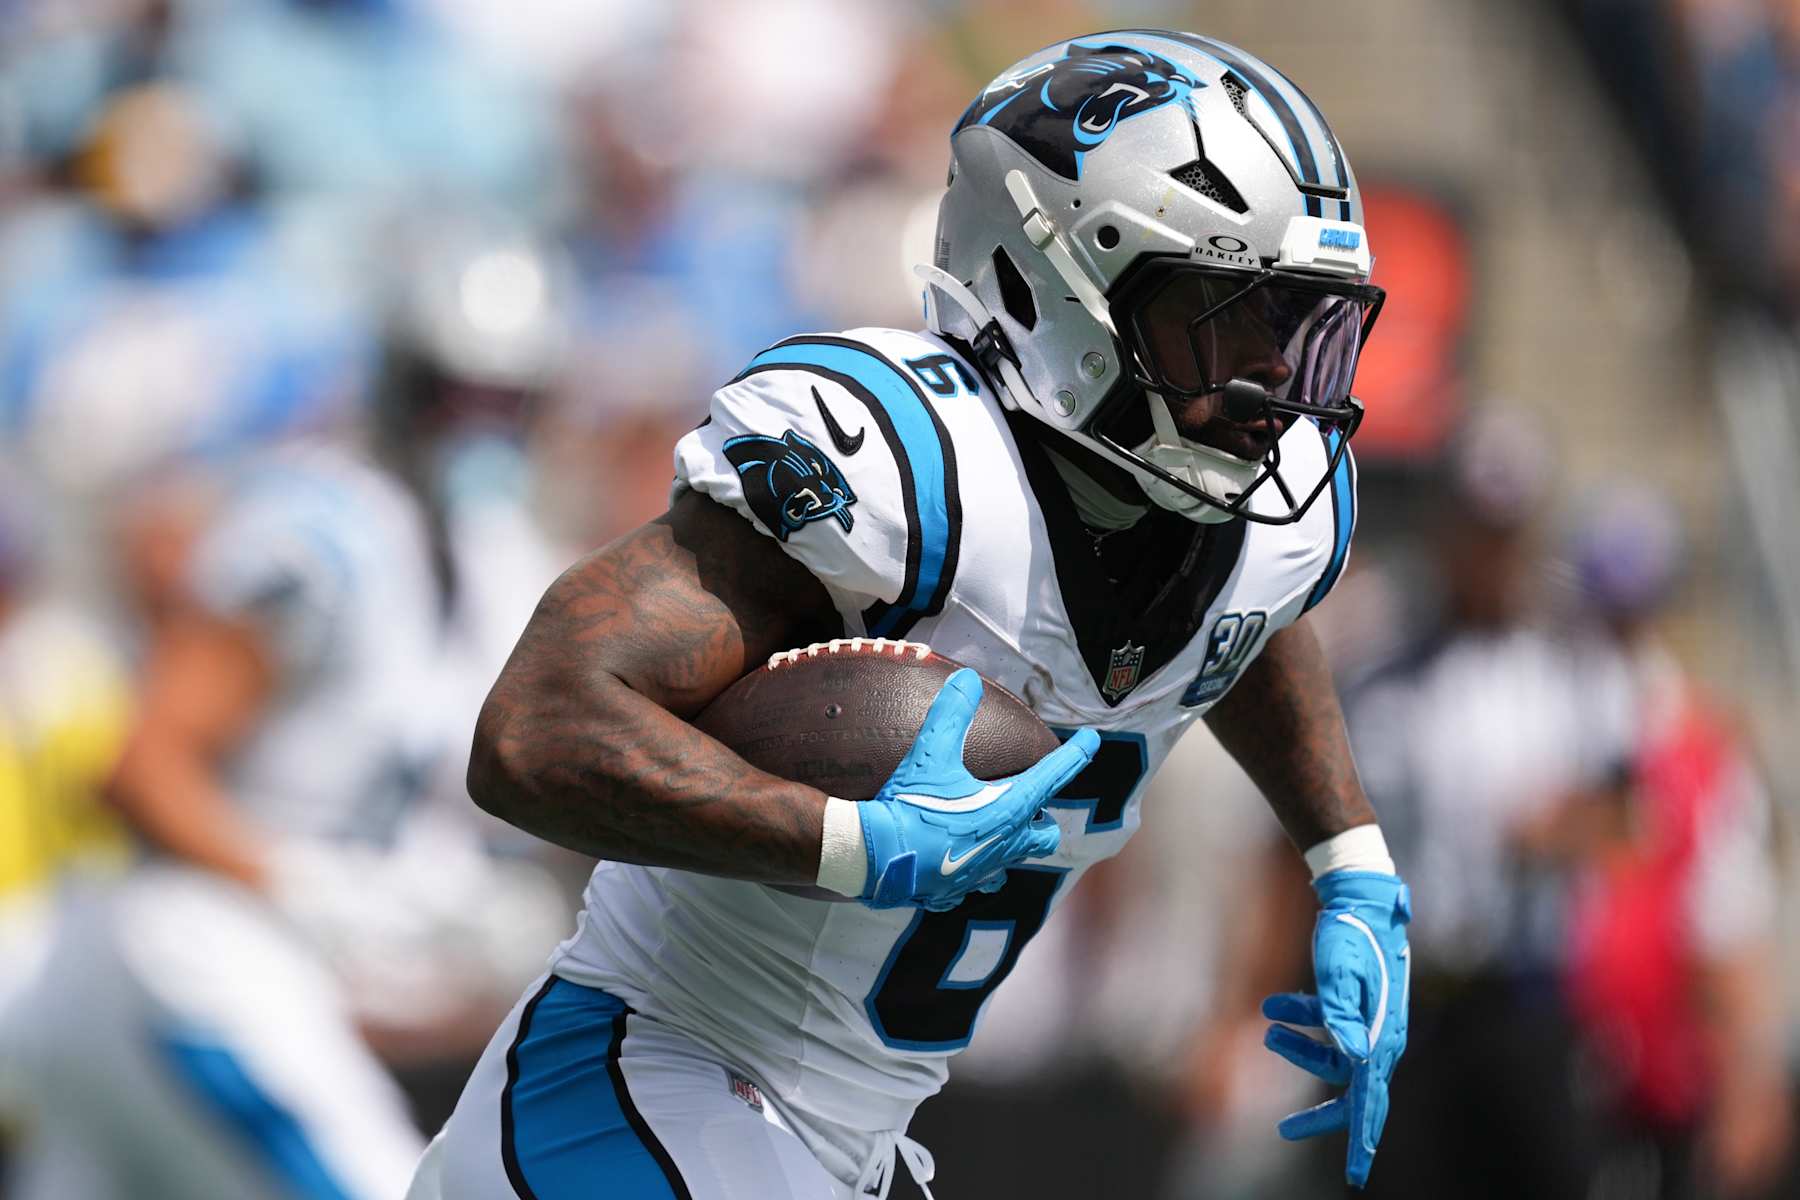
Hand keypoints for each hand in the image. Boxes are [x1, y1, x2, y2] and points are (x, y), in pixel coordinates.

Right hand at [857, 668, 1097, 910]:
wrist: (877, 859)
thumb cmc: (911, 805)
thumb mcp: (932, 754)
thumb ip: (952, 714)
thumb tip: (967, 679)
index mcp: (1008, 808)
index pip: (1053, 775)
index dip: (1075, 754)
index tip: (1093, 740)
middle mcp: (1006, 843)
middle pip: (1046, 834)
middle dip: (1042, 819)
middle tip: (1028, 802)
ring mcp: (984, 872)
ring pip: (1014, 860)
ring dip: (1010, 845)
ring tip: (992, 830)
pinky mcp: (958, 891)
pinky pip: (976, 882)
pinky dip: (973, 868)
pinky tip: (956, 857)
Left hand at [1262, 870, 1410, 1187]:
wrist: (1358, 896)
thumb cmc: (1350, 933)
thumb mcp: (1340, 971)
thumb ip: (1341, 1014)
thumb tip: (1352, 1060)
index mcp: (1381, 1035)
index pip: (1372, 1099)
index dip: (1362, 1139)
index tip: (1355, 1176)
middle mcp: (1381, 1034)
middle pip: (1353, 1091)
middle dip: (1320, 1113)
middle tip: (1284, 1129)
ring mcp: (1371, 1021)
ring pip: (1334, 1058)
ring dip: (1298, 1050)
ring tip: (1267, 1028)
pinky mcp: (1358, 1005)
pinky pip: (1330, 1030)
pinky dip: (1303, 1022)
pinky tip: (1276, 1005)